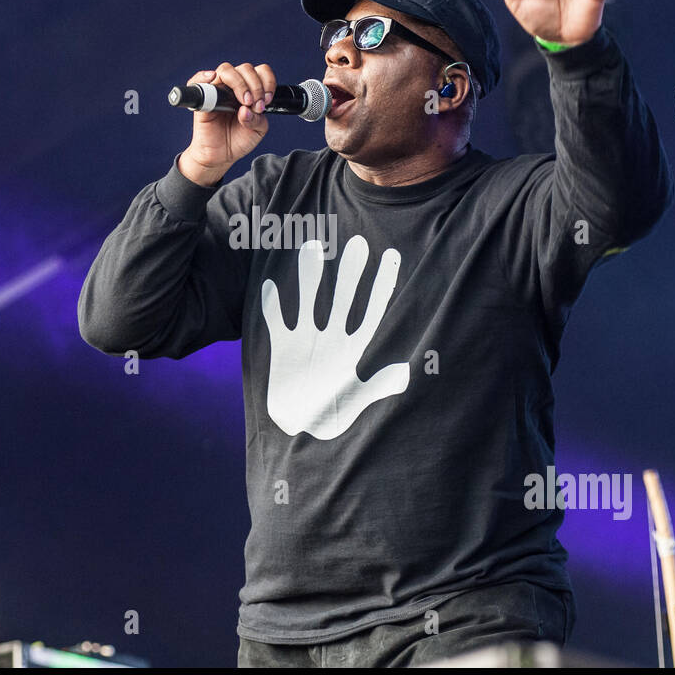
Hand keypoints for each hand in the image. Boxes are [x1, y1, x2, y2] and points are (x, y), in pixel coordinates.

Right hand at [177, 62, 274, 186]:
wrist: (221, 156)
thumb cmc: (238, 140)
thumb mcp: (257, 130)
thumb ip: (258, 118)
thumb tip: (245, 109)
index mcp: (250, 91)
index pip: (260, 72)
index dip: (267, 82)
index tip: (267, 100)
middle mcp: (234, 87)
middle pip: (245, 69)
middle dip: (255, 86)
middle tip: (255, 105)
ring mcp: (218, 91)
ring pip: (226, 70)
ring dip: (239, 83)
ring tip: (244, 103)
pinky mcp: (203, 100)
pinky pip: (198, 80)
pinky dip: (204, 76)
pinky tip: (213, 78)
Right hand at [261, 236, 410, 439]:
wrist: (299, 432)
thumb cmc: (331, 419)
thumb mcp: (356, 403)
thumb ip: (377, 387)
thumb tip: (405, 373)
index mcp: (353, 350)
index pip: (372, 312)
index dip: (382, 287)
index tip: (393, 257)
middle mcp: (331, 338)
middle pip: (343, 299)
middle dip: (351, 272)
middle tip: (359, 243)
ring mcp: (305, 340)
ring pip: (309, 300)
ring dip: (310, 276)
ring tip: (313, 246)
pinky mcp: (282, 348)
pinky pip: (276, 321)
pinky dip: (271, 305)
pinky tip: (269, 284)